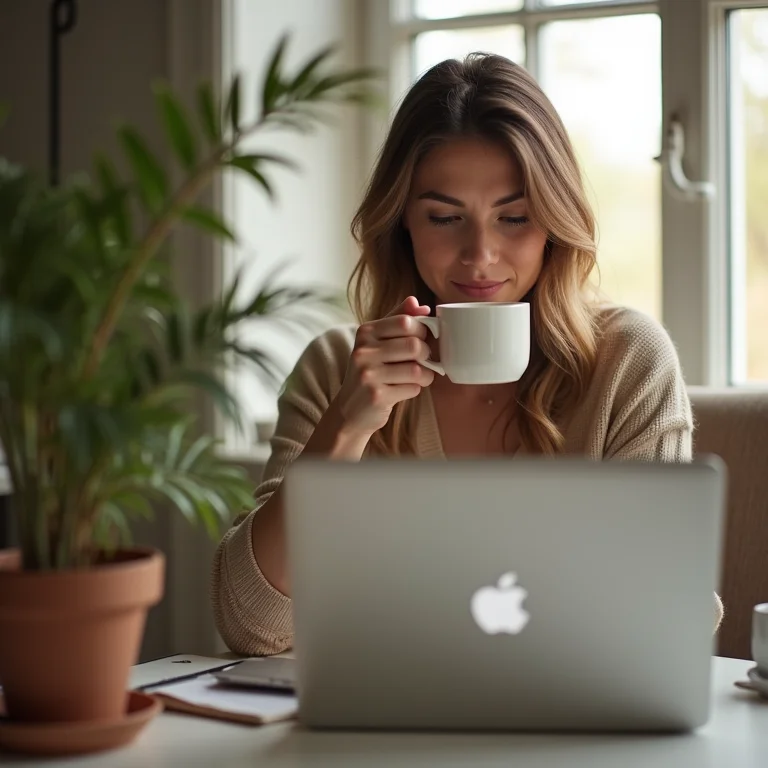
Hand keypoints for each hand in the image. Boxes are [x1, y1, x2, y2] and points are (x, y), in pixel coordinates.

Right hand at [335, 296, 434, 436]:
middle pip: (414, 345)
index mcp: (365, 332)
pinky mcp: (376, 396)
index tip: (423, 339)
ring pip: (417, 369)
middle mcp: (363, 351)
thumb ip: (397, 319)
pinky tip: (404, 389)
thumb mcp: (377, 342)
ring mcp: (368, 374)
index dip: (422, 330)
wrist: (349, 410)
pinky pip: (412, 388)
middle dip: (426, 354)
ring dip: (425, 375)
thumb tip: (419, 304)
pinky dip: (415, 389)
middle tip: (423, 360)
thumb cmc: (370, 371)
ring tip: (417, 377)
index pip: (405, 322)